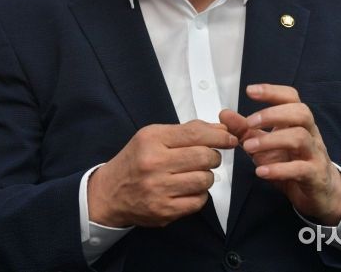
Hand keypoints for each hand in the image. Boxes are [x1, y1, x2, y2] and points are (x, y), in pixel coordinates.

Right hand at [87, 120, 237, 227]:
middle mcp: (155, 163)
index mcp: (152, 140)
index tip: (230, 138)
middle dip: (214, 156)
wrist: (109, 193)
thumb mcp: (154, 136)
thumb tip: (219, 129)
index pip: (195, 134)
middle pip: (204, 157)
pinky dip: (200, 194)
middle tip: (209, 157)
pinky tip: (189, 189)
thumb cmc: (135, 160)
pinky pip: (198, 201)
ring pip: (205, 180)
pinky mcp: (165, 211)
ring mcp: (159, 189)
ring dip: (207, 176)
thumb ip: (187, 131)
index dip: (219, 135)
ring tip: (196, 173)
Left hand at [220, 84, 340, 224]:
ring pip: (300, 137)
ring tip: (248, 147)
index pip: (291, 97)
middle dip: (273, 114)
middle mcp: (310, 133)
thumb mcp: (266, 145)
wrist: (319, 193)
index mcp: (298, 121)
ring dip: (271, 140)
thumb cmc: (293, 163)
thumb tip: (225, 114)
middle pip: (300, 112)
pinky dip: (279, 169)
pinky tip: (261, 171)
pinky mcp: (315, 175)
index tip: (250, 91)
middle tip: (249, 122)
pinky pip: (301, 168)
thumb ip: (245, 129)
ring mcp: (314, 154)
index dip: (272, 91)